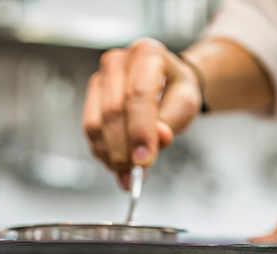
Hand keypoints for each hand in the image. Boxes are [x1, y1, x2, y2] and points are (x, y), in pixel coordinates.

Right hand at [82, 39, 202, 189]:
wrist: (166, 84)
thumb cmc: (176, 90)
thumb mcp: (186, 102)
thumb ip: (172, 120)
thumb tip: (158, 138)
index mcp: (147, 53)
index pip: (138, 95)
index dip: (140, 131)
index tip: (145, 160)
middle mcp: (118, 61)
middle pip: (113, 111)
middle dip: (124, 149)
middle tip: (135, 175)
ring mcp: (101, 78)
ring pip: (96, 123)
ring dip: (110, 155)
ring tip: (127, 176)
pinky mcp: (92, 97)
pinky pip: (90, 130)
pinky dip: (103, 153)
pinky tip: (117, 166)